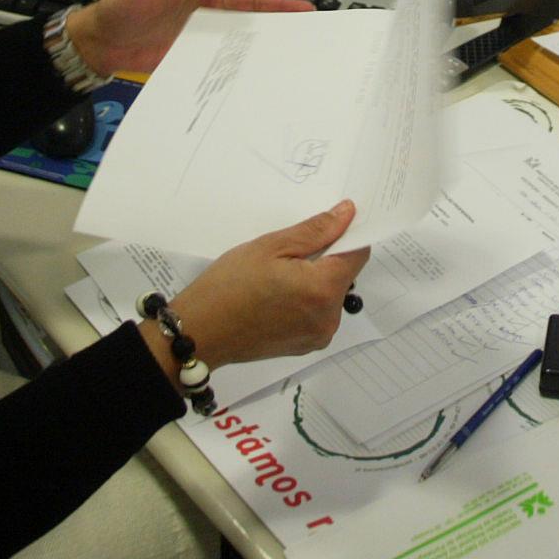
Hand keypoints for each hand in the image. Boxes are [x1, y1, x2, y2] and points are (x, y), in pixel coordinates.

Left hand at [66, 0, 308, 76]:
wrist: (102, 43)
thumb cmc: (119, 7)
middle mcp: (204, 1)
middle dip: (279, 1)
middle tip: (306, 6)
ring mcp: (202, 25)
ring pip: (244, 22)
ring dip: (268, 24)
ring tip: (294, 28)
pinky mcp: (196, 47)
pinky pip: (227, 47)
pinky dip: (246, 49)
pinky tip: (263, 53)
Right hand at [153, 201, 370, 370]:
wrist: (200, 333)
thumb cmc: (229, 287)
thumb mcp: (271, 247)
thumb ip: (315, 230)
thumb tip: (347, 213)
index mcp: (323, 290)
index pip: (358, 254)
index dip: (348, 235)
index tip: (329, 225)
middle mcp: (328, 318)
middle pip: (344, 275)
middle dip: (325, 258)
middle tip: (287, 253)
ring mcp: (318, 336)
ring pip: (330, 294)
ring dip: (314, 280)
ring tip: (277, 277)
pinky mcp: (305, 346)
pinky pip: (317, 313)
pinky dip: (305, 300)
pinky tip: (275, 296)